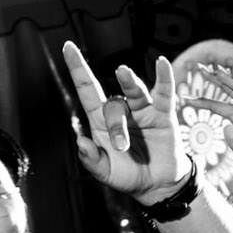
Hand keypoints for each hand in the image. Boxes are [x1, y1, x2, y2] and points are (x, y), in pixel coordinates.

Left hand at [61, 43, 186, 200]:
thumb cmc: (127, 175)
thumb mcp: (105, 172)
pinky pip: (164, 92)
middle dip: (116, 125)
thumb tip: (80, 142)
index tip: (68, 47)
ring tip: (123, 73)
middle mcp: (121, 111)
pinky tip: (161, 63)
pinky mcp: (163, 114)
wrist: (157, 185)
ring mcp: (142, 110)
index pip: (87, 89)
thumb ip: (91, 160)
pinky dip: (164, 77)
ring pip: (134, 92)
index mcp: (101, 121)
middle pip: (113, 104)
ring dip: (129, 84)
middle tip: (122, 146)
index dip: (77, 68)